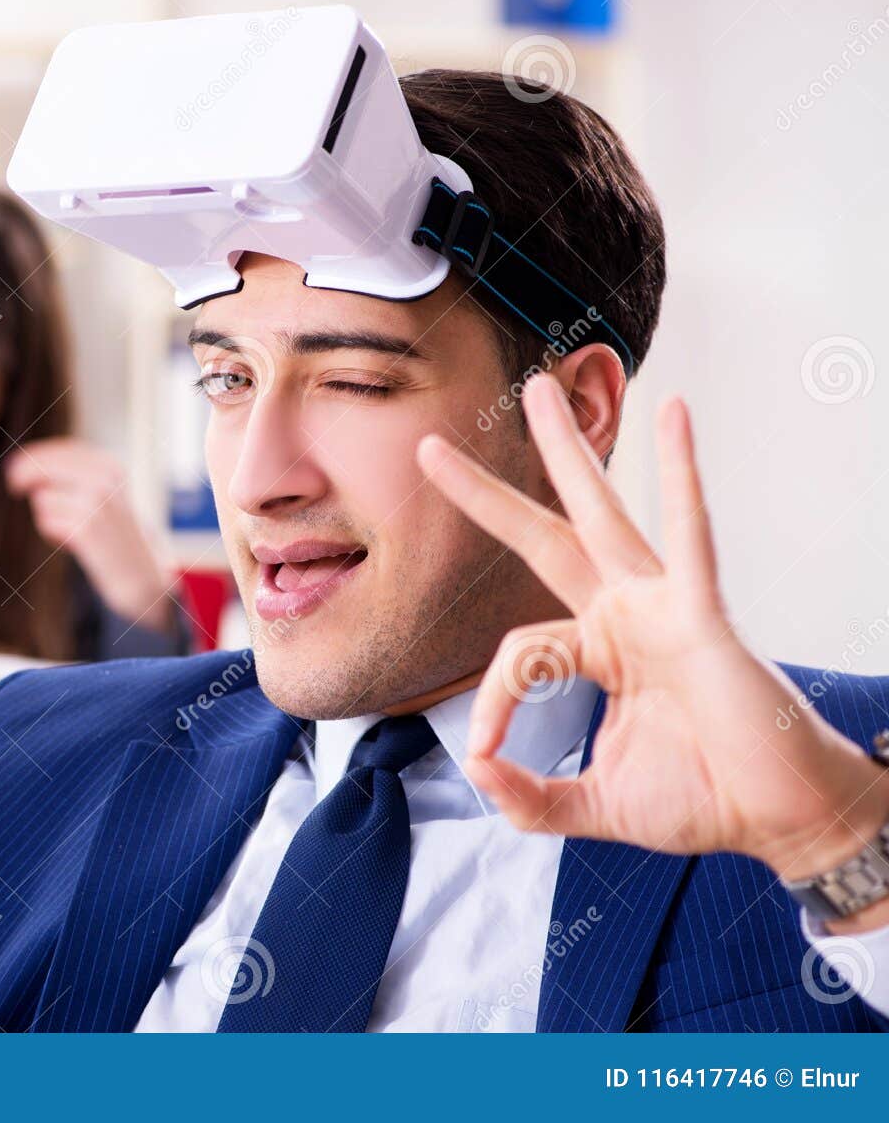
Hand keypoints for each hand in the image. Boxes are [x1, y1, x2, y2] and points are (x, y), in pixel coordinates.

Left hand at [5, 437, 175, 631]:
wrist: (143, 574)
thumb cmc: (114, 534)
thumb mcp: (103, 495)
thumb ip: (71, 475)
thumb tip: (18, 465)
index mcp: (110, 466)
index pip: (61, 450)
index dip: (33, 456)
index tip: (14, 466)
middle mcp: (104, 479)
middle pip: (44, 466)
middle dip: (23, 474)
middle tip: (13, 486)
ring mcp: (96, 503)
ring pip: (42, 498)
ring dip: (46, 515)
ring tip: (70, 529)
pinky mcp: (86, 529)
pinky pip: (46, 522)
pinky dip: (51, 534)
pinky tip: (71, 543)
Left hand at [417, 374, 888, 918]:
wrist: (781, 820)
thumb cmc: (703, 798)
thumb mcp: (592, 805)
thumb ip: (531, 799)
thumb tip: (477, 777)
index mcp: (598, 649)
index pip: (516, 653)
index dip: (489, 702)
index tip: (485, 754)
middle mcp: (624, 613)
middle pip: (541, 536)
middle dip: (486, 494)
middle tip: (429, 446)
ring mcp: (661, 606)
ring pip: (600, 515)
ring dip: (567, 451)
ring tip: (541, 390)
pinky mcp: (702, 614)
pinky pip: (689, 536)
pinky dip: (683, 475)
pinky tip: (675, 415)